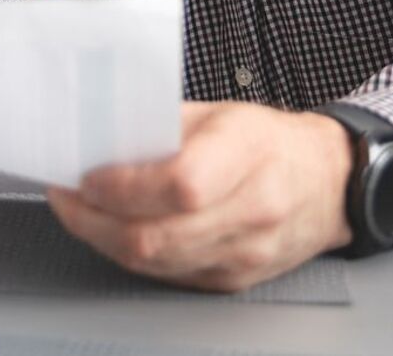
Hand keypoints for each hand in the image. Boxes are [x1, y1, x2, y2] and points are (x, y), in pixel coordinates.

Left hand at [47, 103, 354, 292]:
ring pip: (155, 262)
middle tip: (66, 197)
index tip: (87, 176)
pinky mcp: (234, 280)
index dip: (123, 186)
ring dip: (103, 239)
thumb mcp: (216, 112)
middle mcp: (253, 209)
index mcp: (248, 152)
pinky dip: (131, 254)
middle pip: (156, 236)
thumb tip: (96, 136)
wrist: (326, 182)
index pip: (180, 185)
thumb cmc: (267, 140)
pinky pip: (167, 274)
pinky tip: (114, 230)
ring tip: (81, 211)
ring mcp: (245, 253)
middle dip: (93, 220)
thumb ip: (158, 123)